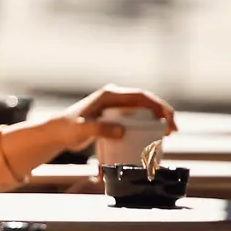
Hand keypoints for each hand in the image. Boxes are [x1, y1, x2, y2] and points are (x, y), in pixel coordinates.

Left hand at [58, 84, 176, 147]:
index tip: (168, 119)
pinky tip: (154, 135)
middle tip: (174, 129)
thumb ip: (101, 130)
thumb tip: (122, 131)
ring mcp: (115, 106)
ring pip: (143, 109)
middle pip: (145, 102)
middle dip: (163, 113)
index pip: (140, 96)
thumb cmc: (67, 129)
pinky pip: (136, 118)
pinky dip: (148, 124)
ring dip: (157, 119)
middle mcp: (115, 98)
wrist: (56, 133)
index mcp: (110, 95)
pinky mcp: (114, 116)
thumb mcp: (83, 130)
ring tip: (168, 133)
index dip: (157, 106)